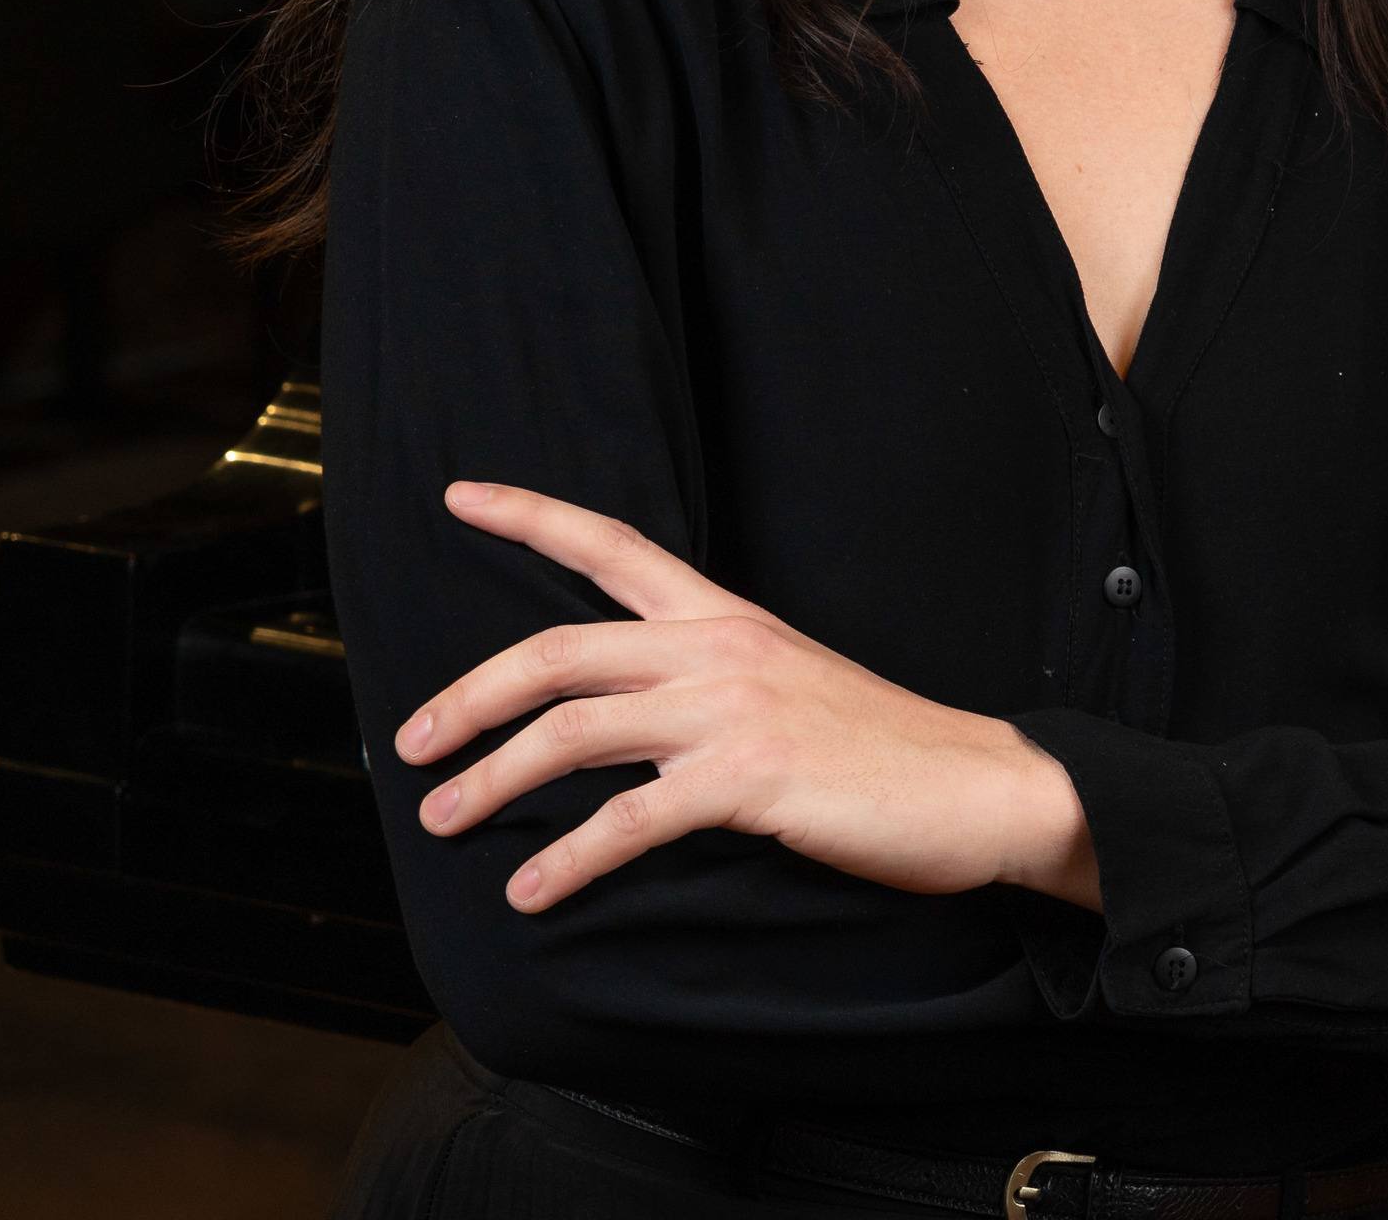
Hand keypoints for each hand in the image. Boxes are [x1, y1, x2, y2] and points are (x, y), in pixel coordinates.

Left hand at [393, 481, 1099, 914]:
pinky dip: (566, 859)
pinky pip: (627, 819)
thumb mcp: (790, 686)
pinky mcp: (749, 778)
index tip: (460, 496)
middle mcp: (720, 649)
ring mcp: (733, 710)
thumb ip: (710, 686)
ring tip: (444, 818)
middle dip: (469, 697)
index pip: (614, 545)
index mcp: (727, 617)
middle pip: (558, 650)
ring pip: (573, 731)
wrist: (976, 785)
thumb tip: (628, 722)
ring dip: (491, 779)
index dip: (531, 516)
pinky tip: (531, 890)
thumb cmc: (883, 748)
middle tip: (411, 744)